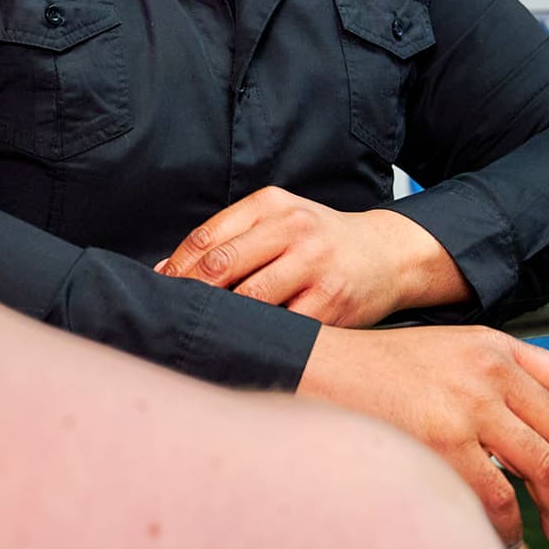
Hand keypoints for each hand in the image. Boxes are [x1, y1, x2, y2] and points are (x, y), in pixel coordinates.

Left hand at [153, 187, 467, 327]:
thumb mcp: (279, 219)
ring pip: (248, 299)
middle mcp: (294, 229)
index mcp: (272, 205)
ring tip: (201, 331)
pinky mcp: (330, 303)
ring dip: (220, 318)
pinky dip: (258, 336)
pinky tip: (242, 343)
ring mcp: (314, 266)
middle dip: (190, 294)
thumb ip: (229, 238)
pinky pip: (283, 326)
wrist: (388, 255)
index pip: (208, 238)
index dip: (176, 268)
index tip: (160, 289)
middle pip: (222, 266)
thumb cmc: (321, 241)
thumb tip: (166, 270)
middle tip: (172, 315)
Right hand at [298, 324, 548, 548]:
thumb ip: (494, 371)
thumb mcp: (447, 346)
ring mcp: (470, 408)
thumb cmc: (377, 366)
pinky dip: (509, 524)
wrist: (322, 368)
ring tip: (545, 529)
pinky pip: (499, 497)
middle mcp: (489, 372)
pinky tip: (504, 532)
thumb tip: (529, 425)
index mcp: (493, 346)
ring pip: (542, 470)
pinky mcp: (445, 444)